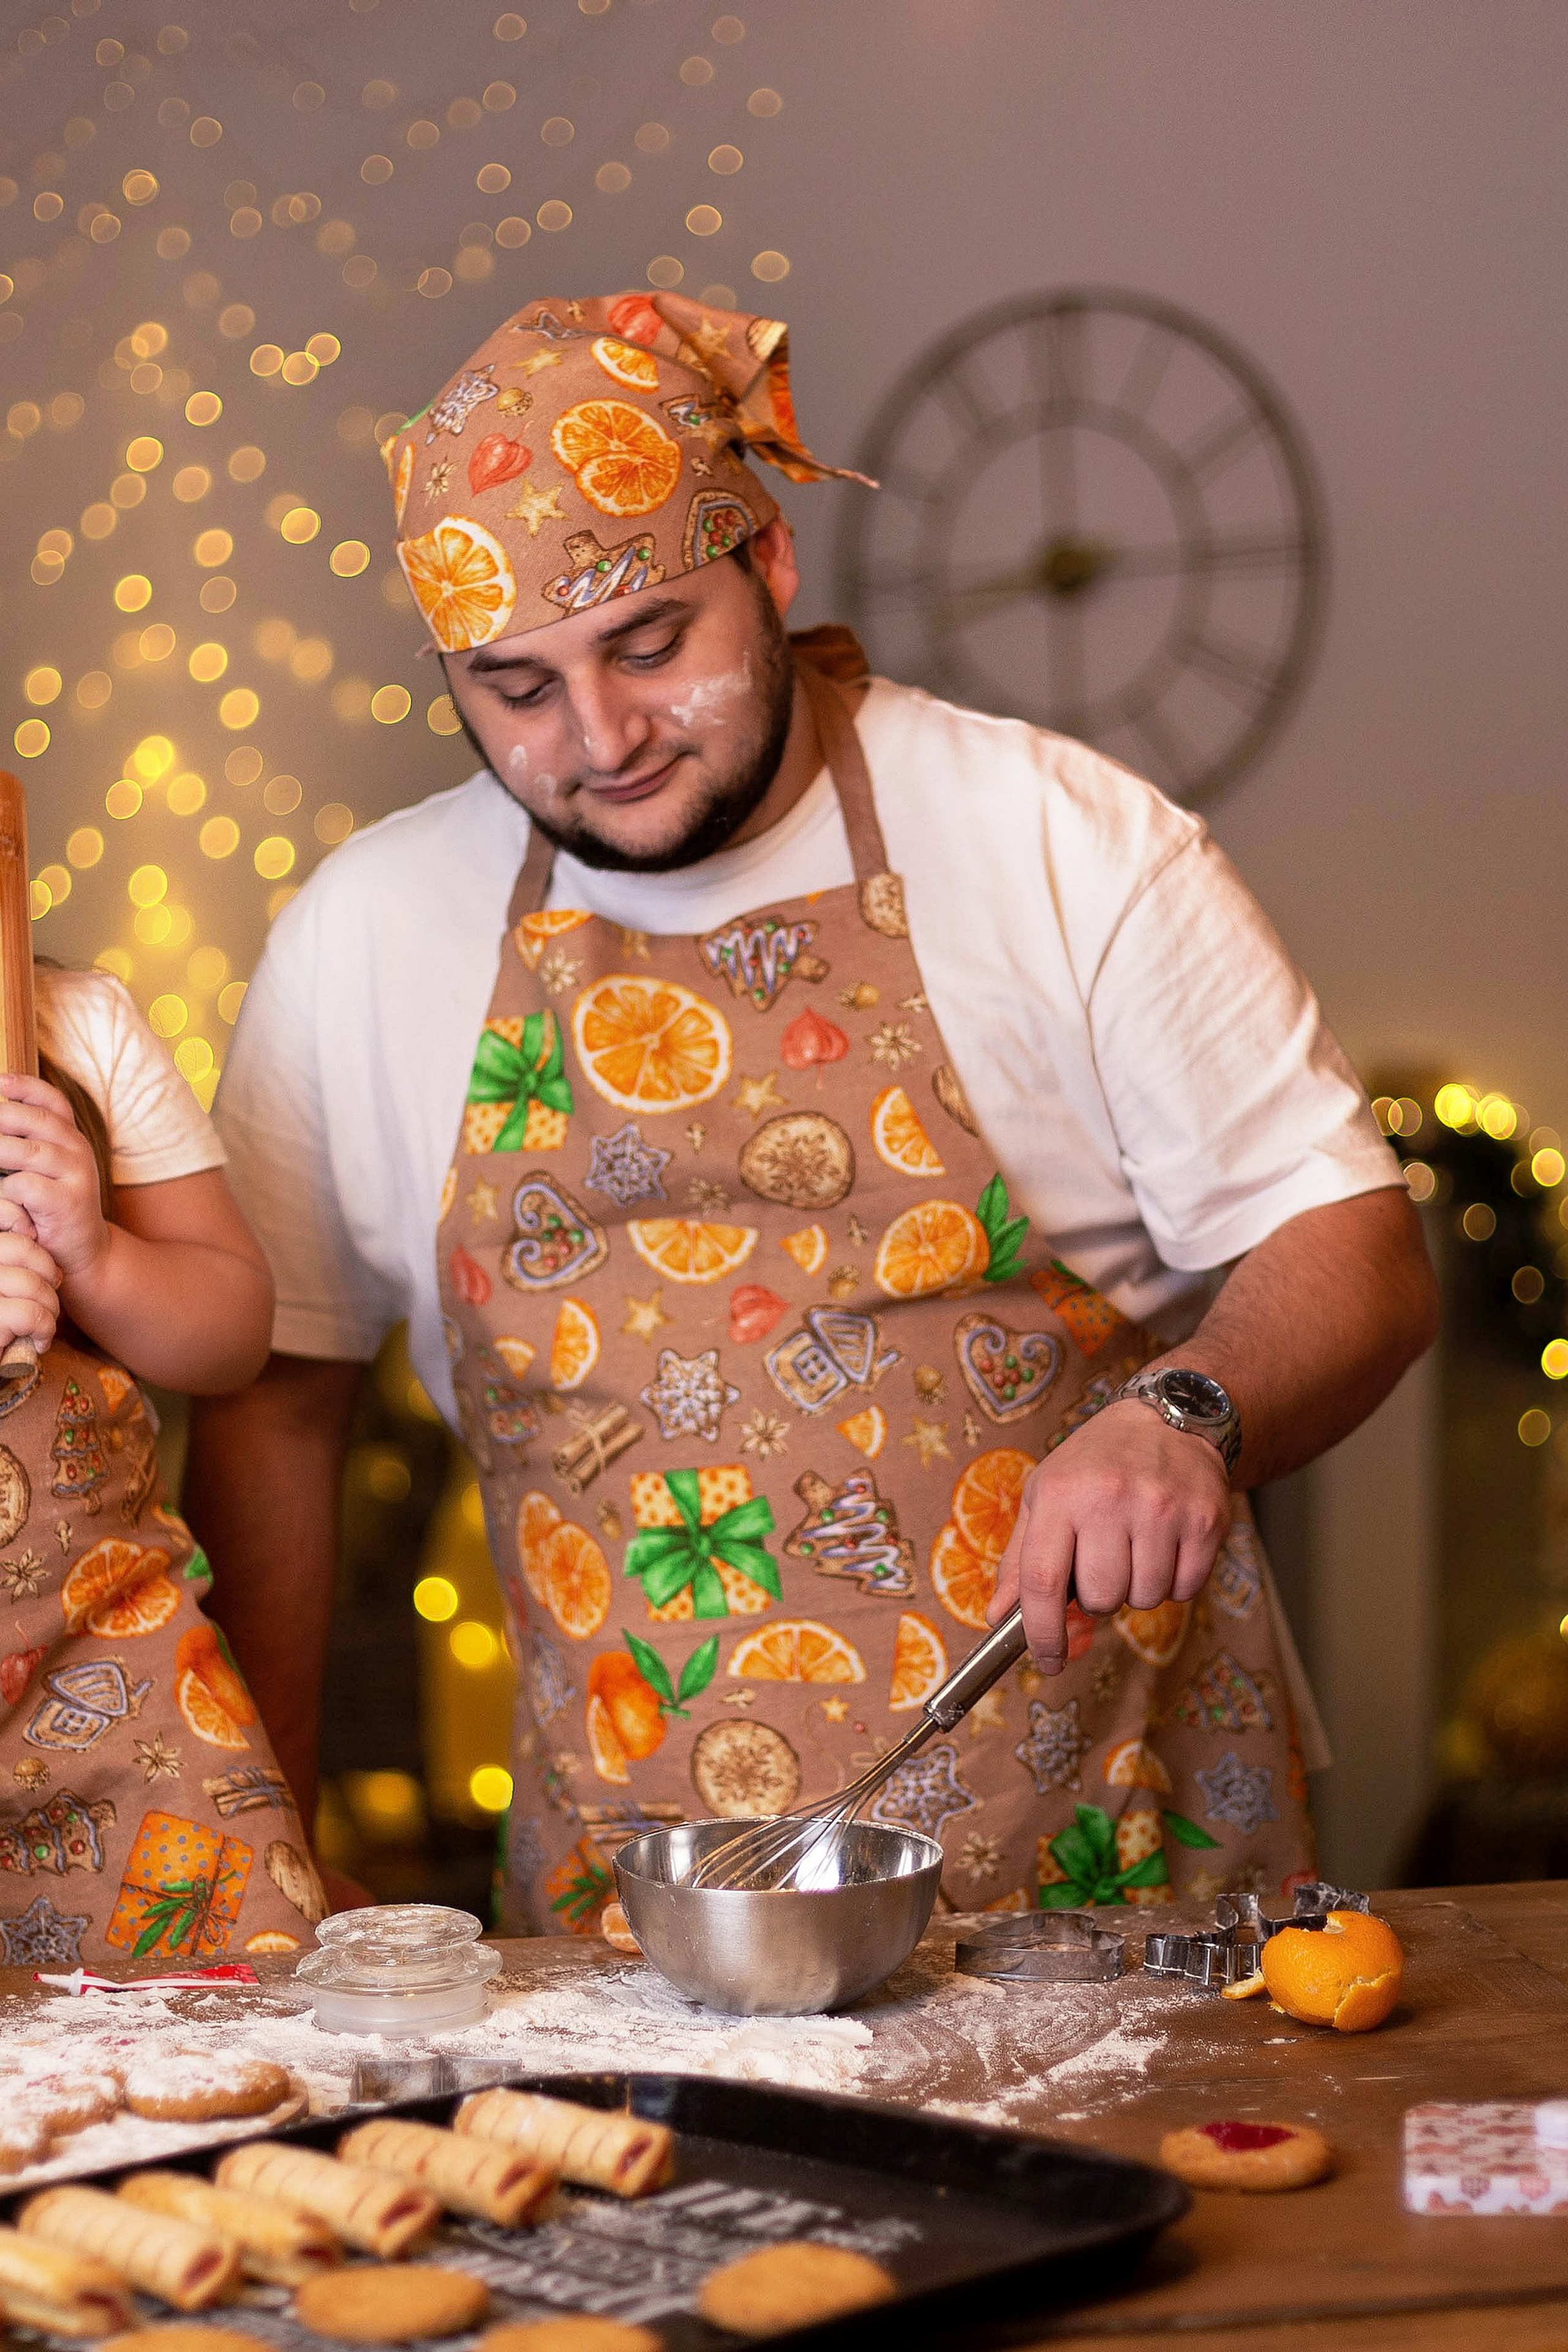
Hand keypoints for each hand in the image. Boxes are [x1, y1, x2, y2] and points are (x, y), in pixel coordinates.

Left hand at [0, 1073, 109, 1281]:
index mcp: (70, 1137)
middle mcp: (77, 1149)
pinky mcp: (67, 1201)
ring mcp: (76, 1174)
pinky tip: (1, 1198)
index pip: (51, 1101)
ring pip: (25, 1152)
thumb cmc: (50, 1207)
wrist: (83, 1252)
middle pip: (34, 1121)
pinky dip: (3, 1191)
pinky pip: (24, 1185)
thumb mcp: (44, 1167)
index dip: (25, 1086)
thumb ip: (26, 1142)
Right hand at [0, 1202, 61, 1352]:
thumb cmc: (6, 1319)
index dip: (32, 1240)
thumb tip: (36, 1229)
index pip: (5, 1216)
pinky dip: (45, 1330)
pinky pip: (30, 1314)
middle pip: (22, 1248)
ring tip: (44, 1322)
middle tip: (49, 1297)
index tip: (44, 1268)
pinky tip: (39, 1341)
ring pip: (31, 1283)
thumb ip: (13, 1251)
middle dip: (48, 1274)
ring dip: (50, 1308)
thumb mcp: (9, 1278)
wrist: (3, 1364)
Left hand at [986, 1400, 1231, 1670]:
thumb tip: (998, 1617)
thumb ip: (1021, 1559)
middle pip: (1099, 1597)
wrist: (1167, 1419)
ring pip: (1144, 1599)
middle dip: (1098, 1595)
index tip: (1046, 1660)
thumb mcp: (1046, 1495)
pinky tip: (1166, 1546)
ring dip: (1136, 1588)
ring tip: (1135, 1547)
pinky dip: (1173, 1581)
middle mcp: (1111, 1498)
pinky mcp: (1206, 1520)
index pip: (1042, 1581)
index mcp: (1062, 1493)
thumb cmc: (1096, 1463)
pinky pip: (1185, 1589)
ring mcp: (1163, 1509)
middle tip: (1103, 1562)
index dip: (1041, 1633)